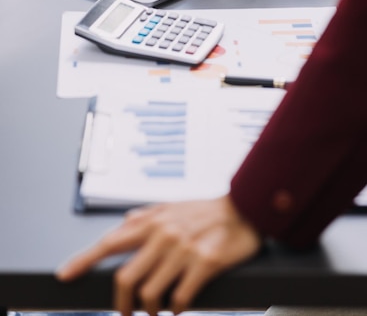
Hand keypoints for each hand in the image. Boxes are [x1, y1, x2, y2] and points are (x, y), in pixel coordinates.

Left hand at [56, 194, 261, 315]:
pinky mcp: (205, 262)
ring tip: (157, 310)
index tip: (64, 275)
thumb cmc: (206, 210)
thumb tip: (125, 221)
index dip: (83, 260)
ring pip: (151, 293)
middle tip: (127, 314)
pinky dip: (176, 308)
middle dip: (122, 304)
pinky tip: (179, 305)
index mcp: (152, 221)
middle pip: (126, 278)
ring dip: (151, 310)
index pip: (109, 242)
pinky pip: (180, 298)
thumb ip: (148, 214)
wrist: (244, 208)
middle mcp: (163, 234)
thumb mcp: (173, 206)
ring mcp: (183, 249)